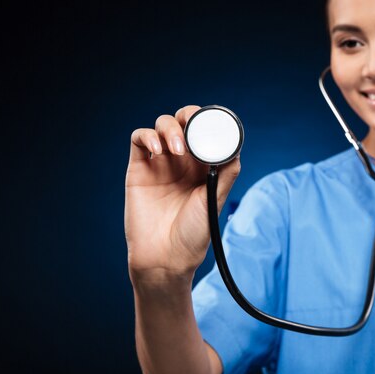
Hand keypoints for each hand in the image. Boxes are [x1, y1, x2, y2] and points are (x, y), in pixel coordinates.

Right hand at [124, 105, 240, 284]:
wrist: (165, 258)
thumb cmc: (194, 233)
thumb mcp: (215, 200)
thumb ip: (225, 174)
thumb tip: (235, 148)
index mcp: (203, 165)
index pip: (205, 131)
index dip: (208, 121)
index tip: (214, 125)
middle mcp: (182, 160)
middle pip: (183, 121)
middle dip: (189, 115)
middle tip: (193, 126)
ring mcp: (160, 162)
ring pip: (162, 125)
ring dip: (170, 128)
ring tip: (178, 149)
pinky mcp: (139, 168)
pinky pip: (139, 139)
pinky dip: (148, 136)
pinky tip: (158, 150)